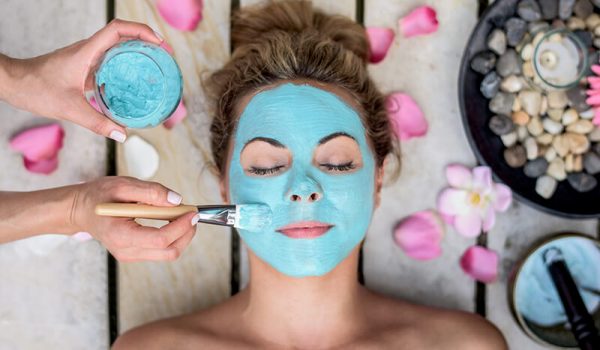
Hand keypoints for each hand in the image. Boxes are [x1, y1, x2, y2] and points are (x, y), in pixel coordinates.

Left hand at [7, 19, 162, 141]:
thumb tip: (123, 135)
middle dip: (146, 41)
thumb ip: (98, 123)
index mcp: (87, 52)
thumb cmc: (36, 89)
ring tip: (155, 67)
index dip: (141, 31)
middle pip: (123, 35)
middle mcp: (88, 50)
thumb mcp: (70, 109)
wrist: (14, 83)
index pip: (117, 30)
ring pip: (117, 47)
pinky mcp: (84, 66)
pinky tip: (131, 85)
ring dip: (137, 52)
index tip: (158, 43)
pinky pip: (109, 62)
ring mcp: (86, 57)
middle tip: (164, 56)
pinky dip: (124, 67)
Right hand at [70, 176, 197, 261]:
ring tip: (181, 215)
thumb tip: (176, 200)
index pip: (160, 239)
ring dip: (182, 235)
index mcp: (121, 234)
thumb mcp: (123, 185)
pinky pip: (161, 250)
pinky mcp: (135, 253)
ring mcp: (131, 255)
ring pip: (168, 253)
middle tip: (191, 213)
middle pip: (169, 251)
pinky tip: (170, 220)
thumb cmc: (98, 196)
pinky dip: (172, 236)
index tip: (192, 212)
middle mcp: (126, 250)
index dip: (181, 227)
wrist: (80, 210)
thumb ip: (151, 192)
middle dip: (187, 233)